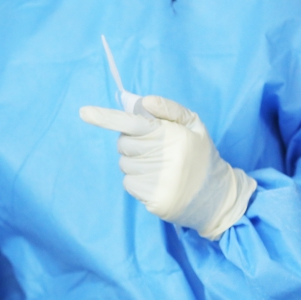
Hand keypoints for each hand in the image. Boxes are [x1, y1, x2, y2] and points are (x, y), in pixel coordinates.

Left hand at [79, 95, 255, 239]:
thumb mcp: (194, 126)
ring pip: (124, 164)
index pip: (134, 122)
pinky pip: (128, 183)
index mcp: (173, 135)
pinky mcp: (153, 199)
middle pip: (123, 143)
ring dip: (136, 163)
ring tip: (161, 168)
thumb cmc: (201, 156)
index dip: (106, 117)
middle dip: (133, 144)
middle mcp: (165, 157)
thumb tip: (139, 100)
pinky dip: (138, 182)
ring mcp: (158, 180)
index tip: (84, 112)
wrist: (217, 197)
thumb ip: (168, 109)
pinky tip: (158, 182)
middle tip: (156, 149)